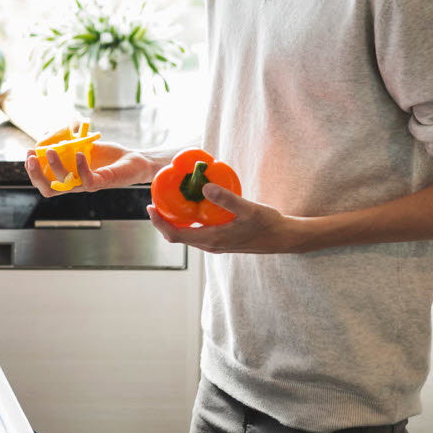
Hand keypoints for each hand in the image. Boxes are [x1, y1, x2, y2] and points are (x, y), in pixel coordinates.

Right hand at [23, 142, 158, 196]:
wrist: (135, 160)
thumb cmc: (110, 155)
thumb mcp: (84, 146)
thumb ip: (68, 143)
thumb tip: (49, 132)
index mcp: (68, 178)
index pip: (44, 182)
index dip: (33, 171)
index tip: (28, 154)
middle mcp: (75, 184)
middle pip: (48, 189)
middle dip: (35, 175)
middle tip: (30, 158)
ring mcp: (87, 185)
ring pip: (64, 185)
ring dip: (54, 168)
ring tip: (49, 151)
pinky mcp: (102, 182)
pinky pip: (87, 180)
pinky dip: (80, 167)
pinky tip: (78, 154)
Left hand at [145, 184, 313, 253]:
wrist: (284, 238)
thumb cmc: (268, 224)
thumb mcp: (248, 209)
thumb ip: (226, 199)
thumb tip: (205, 186)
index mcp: (212, 240)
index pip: (175, 235)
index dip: (159, 222)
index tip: (149, 206)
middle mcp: (210, 245)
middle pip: (177, 235)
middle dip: (163, 219)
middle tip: (156, 199)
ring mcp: (215, 244)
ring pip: (187, 234)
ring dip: (175, 220)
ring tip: (170, 200)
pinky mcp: (221, 240)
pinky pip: (197, 232)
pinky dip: (189, 220)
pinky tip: (193, 205)